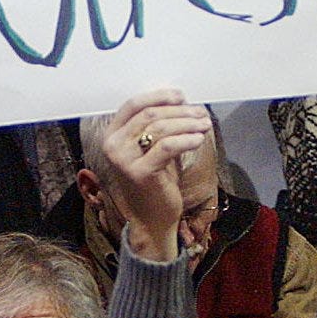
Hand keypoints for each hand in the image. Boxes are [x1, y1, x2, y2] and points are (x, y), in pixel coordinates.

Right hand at [101, 91, 213, 262]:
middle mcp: (113, 146)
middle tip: (200, 113)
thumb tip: (181, 102)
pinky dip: (186, 140)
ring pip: (160, 128)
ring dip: (187, 123)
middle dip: (180, 111)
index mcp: (112, 136)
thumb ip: (159, 127)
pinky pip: (167, 147)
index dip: (159, 96)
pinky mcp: (140, 172)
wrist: (152, 220)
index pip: (133, 105)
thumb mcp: (153, 150)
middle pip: (150, 114)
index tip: (181, 97)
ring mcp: (124, 160)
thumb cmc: (155, 184)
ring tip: (204, 125)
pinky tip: (199, 140)